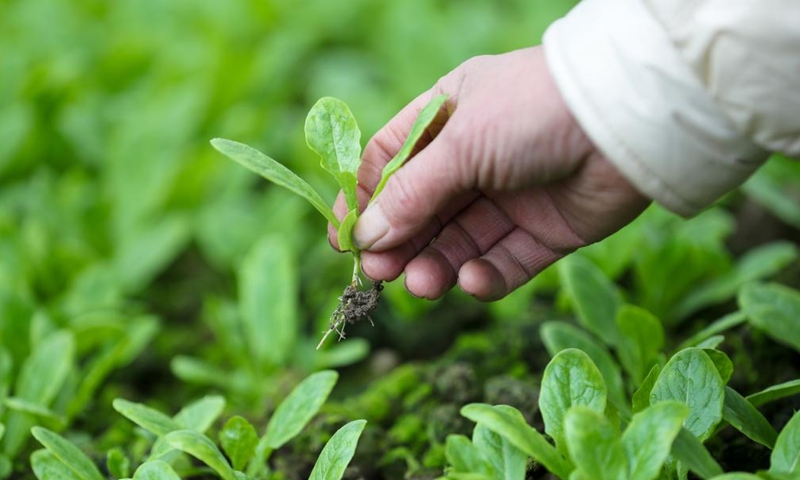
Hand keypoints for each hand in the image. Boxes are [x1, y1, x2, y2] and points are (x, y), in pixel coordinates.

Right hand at [328, 46, 649, 300]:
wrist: (628, 122)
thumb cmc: (533, 111)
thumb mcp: (460, 145)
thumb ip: (411, 194)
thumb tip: (365, 239)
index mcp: (448, 116)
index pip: (390, 161)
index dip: (365, 200)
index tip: (344, 238)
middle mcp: (477, 157)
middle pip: (422, 210)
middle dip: (399, 242)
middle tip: (378, 274)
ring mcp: (512, 195)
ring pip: (460, 241)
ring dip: (435, 265)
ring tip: (421, 283)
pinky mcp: (545, 230)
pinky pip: (504, 261)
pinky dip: (484, 276)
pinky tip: (472, 279)